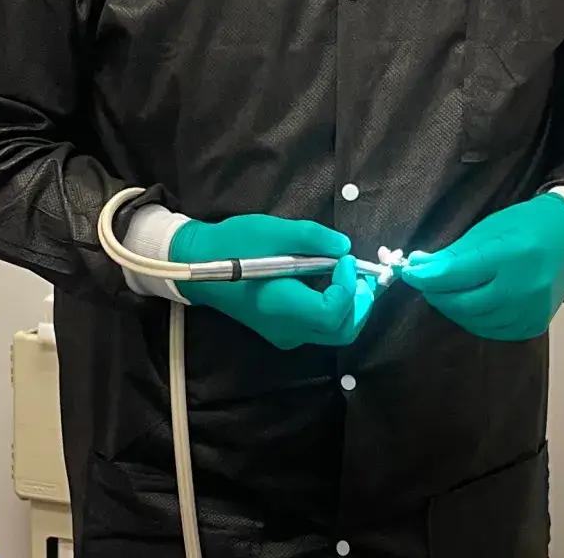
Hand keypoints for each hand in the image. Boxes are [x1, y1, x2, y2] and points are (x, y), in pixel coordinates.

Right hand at [172, 215, 378, 349]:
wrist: (199, 265)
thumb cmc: (233, 245)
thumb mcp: (273, 231)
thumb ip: (312, 238)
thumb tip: (345, 247)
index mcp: (283, 306)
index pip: (334, 312)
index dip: (349, 287)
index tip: (345, 259)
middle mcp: (287, 328)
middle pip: (341, 330)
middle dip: (361, 303)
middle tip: (364, 274)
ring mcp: (284, 333)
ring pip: (333, 332)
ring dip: (351, 306)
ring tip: (352, 276)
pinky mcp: (281, 330)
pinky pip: (319, 327)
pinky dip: (336, 309)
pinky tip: (332, 283)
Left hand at [402, 193, 563, 341]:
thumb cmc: (524, 226)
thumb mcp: (488, 229)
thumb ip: (455, 253)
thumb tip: (419, 267)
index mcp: (510, 254)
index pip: (456, 274)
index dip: (427, 276)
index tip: (409, 273)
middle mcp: (524, 287)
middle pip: (464, 303)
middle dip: (437, 294)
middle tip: (426, 283)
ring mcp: (531, 310)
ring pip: (476, 320)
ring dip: (454, 308)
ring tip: (447, 292)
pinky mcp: (535, 324)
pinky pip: (494, 330)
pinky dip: (475, 320)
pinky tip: (471, 305)